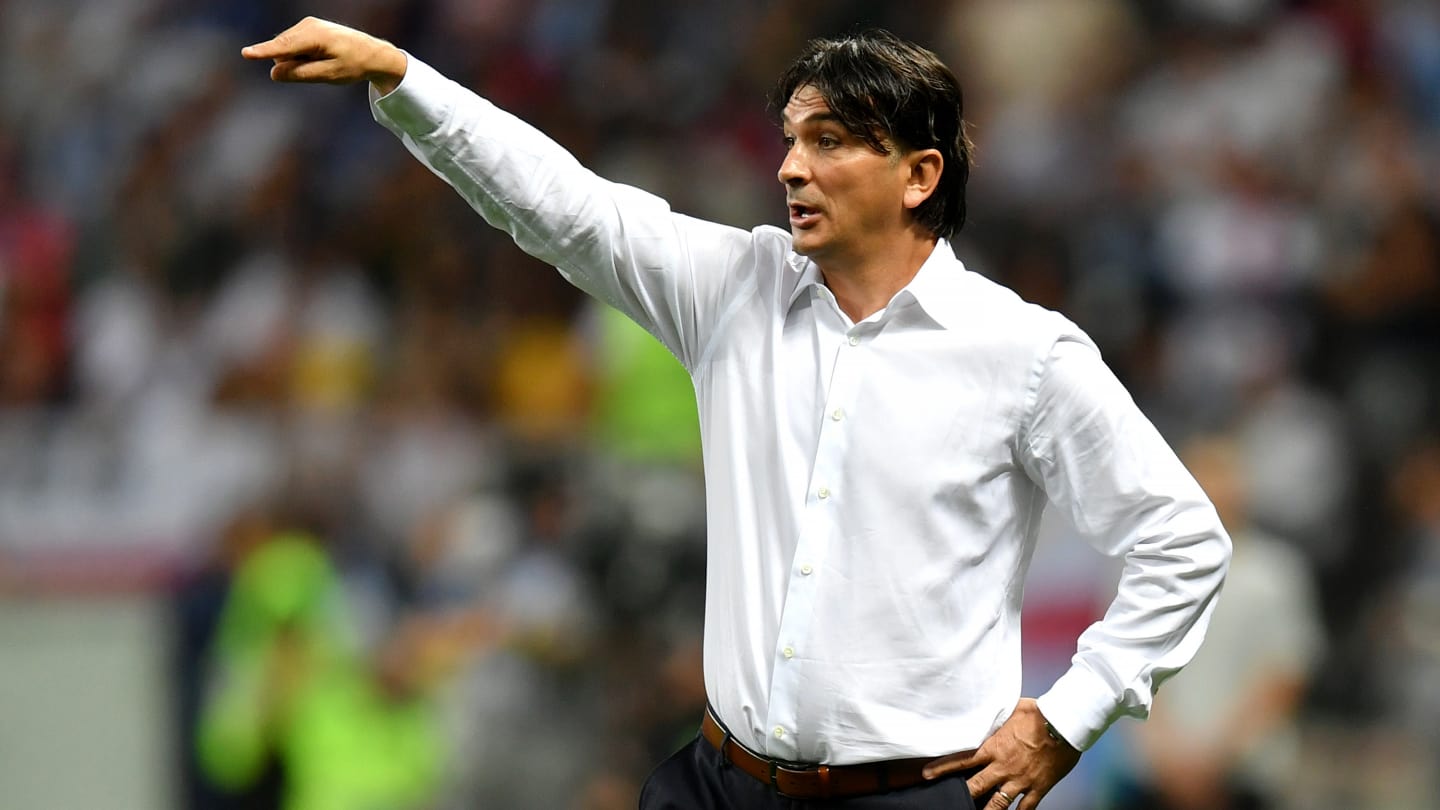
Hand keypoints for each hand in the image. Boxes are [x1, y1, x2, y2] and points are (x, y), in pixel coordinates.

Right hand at [241, 17, 406, 93]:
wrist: (371, 52)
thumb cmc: (352, 65)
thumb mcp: (328, 75)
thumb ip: (301, 74)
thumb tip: (273, 72)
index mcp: (315, 36)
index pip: (283, 47)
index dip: (263, 52)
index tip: (245, 54)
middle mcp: (307, 26)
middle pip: (283, 51)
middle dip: (293, 64)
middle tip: (322, 67)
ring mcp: (306, 25)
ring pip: (286, 49)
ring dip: (298, 60)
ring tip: (323, 60)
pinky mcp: (306, 28)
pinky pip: (293, 47)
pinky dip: (302, 55)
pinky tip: (320, 55)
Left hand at [922, 698, 1080, 809]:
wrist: (1066, 724)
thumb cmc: (1039, 713)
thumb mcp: (1011, 709)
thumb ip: (995, 715)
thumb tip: (984, 708)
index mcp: (994, 747)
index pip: (962, 760)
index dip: (942, 768)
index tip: (926, 775)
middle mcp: (1003, 767)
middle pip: (975, 787)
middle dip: (962, 794)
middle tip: (950, 800)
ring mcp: (1020, 780)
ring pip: (998, 803)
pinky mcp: (1038, 788)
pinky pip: (1026, 808)